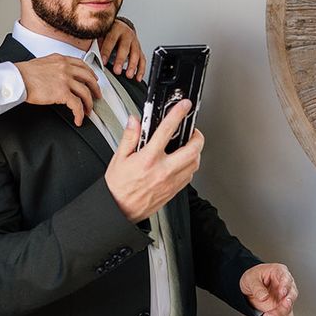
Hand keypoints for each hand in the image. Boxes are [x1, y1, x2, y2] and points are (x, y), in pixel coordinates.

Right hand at [15, 55, 101, 125]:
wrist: (18, 79)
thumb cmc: (25, 73)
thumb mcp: (43, 63)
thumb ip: (55, 66)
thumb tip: (59, 75)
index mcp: (61, 59)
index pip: (82, 64)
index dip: (90, 73)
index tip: (93, 79)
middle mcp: (66, 68)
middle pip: (88, 77)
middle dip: (95, 88)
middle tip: (97, 96)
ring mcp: (65, 80)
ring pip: (85, 92)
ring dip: (89, 104)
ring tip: (88, 111)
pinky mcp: (62, 93)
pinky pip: (77, 105)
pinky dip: (80, 114)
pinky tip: (78, 119)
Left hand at [99, 18, 145, 79]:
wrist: (121, 26)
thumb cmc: (109, 31)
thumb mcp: (101, 33)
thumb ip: (96, 41)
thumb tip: (87, 52)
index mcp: (115, 29)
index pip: (111, 40)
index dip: (107, 51)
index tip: (103, 62)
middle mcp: (127, 34)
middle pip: (125, 48)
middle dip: (120, 60)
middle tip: (117, 71)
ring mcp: (134, 41)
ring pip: (136, 54)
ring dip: (132, 66)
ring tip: (128, 75)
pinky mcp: (139, 48)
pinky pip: (142, 59)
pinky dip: (141, 69)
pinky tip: (137, 77)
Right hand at [104, 100, 203, 221]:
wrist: (119, 209)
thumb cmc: (118, 186)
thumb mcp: (119, 157)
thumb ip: (129, 137)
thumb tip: (135, 121)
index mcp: (148, 159)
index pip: (166, 131)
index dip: (177, 114)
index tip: (184, 106)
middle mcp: (163, 170)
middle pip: (192, 150)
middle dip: (197, 136)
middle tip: (192, 130)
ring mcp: (171, 182)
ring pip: (195, 163)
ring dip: (196, 151)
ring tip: (189, 145)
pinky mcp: (174, 191)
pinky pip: (190, 176)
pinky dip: (190, 165)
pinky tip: (182, 162)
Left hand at [239, 263, 297, 315]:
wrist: (250, 288)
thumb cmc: (253, 277)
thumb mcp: (250, 278)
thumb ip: (257, 287)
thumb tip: (264, 297)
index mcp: (279, 272)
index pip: (286, 278)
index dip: (286, 285)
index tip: (282, 292)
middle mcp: (286, 285)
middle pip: (291, 295)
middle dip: (286, 303)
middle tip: (281, 306)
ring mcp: (285, 298)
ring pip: (289, 308)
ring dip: (280, 314)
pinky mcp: (283, 308)